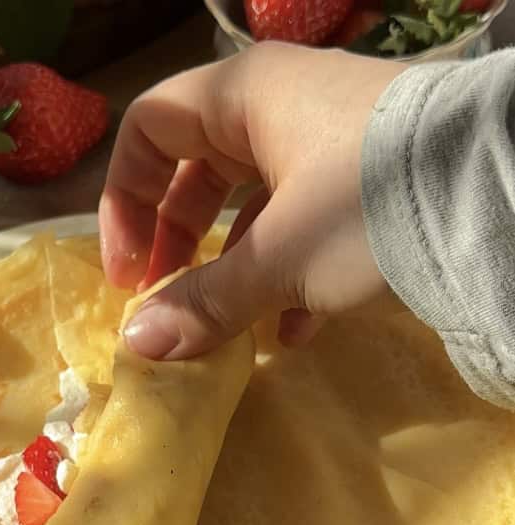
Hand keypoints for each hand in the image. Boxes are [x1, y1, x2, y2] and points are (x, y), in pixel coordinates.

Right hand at [99, 43, 403, 356]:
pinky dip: (289, 275)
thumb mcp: (279, 259)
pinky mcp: (365, 182)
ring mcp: (328, 144)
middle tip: (167, 300)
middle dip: (177, 243)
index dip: (126, 201)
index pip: (150, 130)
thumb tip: (140, 345)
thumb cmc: (367, 205)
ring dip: (234, 270)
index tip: (131, 273)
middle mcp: (281, 108)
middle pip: (197, 170)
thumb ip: (204, 301)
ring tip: (228, 328)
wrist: (496, 197)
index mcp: (243, 98)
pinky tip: (295, 333)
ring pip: (254, 204)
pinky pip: (305, 223)